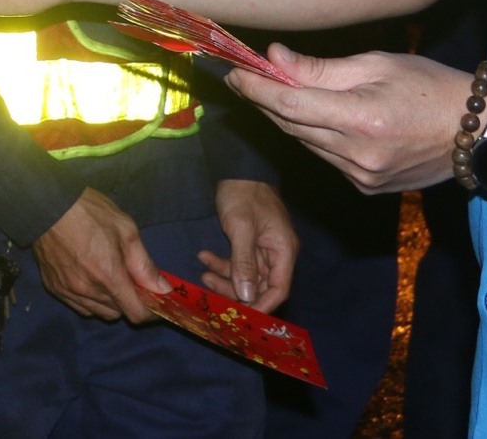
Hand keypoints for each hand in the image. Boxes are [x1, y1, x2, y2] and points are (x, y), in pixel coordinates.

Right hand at [32, 187, 161, 323]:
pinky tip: (89, 278)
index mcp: (108, 275)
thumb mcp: (125, 229)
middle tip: (130, 279)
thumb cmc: (88, 211)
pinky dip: (90, 300)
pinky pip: (80, 306)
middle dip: (130, 301)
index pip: (136, 314)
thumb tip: (164, 289)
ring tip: (108, 277)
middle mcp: (87, 291)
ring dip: (110, 302)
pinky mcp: (54, 289)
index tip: (156, 300)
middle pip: (119, 313)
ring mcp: (68, 292)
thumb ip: (144, 264)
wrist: (45, 203)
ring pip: (99, 312)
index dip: (151, 311)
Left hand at [202, 179, 296, 311]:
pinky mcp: (250, 244)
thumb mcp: (241, 228)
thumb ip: (245, 263)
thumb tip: (247, 296)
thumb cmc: (243, 195)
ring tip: (203, 267)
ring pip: (246, 276)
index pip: (279, 289)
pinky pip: (238, 262)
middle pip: (260, 285)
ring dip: (225, 275)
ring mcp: (263, 250)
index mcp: (283, 251)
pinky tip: (204, 256)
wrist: (238, 170)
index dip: (262, 305)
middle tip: (210, 286)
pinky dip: (223, 263)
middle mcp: (277, 254)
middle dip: (235, 289)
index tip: (241, 315)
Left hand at [227, 47, 474, 194]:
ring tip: (274, 90)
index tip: (233, 71)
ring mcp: (363, 177)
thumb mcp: (378, 65)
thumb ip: (322, 68)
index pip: (290, 105)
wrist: (477, 133)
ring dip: (287, 118)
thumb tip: (274, 59)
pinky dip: (314, 136)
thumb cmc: (431, 86)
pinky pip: (326, 158)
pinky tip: (316, 117)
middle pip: (291, 126)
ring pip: (306, 143)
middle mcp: (358, 156)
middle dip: (264, 100)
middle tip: (243, 76)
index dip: (255, 88)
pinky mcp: (368, 189)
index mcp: (362, 120)